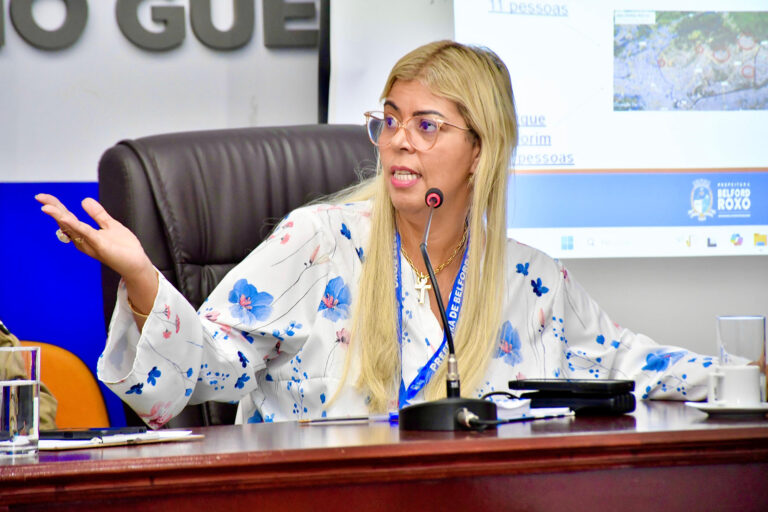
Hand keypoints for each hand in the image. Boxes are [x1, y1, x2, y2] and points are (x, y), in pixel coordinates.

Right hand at [36, 194, 154, 285]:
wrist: (136, 264)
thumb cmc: (124, 248)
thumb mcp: (110, 225)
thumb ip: (97, 214)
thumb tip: (84, 200)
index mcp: (85, 234)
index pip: (67, 218)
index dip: (56, 206)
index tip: (43, 197)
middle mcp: (84, 240)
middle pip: (66, 222)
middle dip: (53, 209)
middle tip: (39, 198)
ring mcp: (91, 244)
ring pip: (72, 227)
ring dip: (59, 216)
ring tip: (46, 207)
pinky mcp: (100, 246)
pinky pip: (86, 233)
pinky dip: (75, 225)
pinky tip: (65, 218)